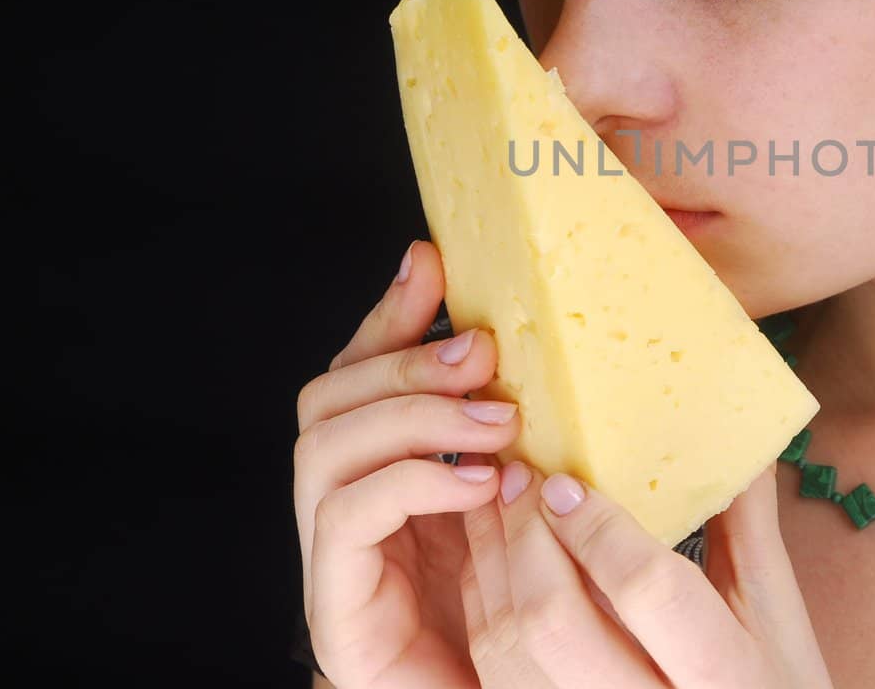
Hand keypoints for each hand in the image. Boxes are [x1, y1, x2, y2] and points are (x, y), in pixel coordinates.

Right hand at [293, 240, 518, 687]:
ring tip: (494, 422)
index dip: (389, 314)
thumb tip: (551, 349)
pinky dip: (411, 481)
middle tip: (484, 353)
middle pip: (326, 397)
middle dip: (402, 360)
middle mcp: (348, 505)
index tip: (434, 262)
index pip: (359, 372)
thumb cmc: (539, 612)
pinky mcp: (338, 605)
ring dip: (411, 414)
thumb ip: (522, 433)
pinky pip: (347, 516)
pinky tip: (477, 482)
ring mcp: (334, 555)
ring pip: (324, 446)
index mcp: (389, 470)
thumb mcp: (534, 500)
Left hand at [460, 450, 834, 687]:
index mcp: (723, 675)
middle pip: (558, 623)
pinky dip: (486, 608)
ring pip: (512, 651)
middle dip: (527, 538)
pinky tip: (494, 561)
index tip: (566, 480)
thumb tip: (736, 434)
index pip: (649, 591)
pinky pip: (496, 673)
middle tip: (521, 476)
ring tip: (496, 503)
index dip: (598, 529)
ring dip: (493, 565)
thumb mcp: (777, 618)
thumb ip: (747, 527)